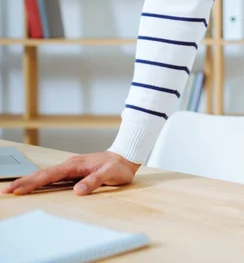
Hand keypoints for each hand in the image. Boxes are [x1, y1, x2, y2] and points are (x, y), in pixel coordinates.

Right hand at [1, 151, 140, 195]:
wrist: (125, 158)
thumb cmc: (118, 166)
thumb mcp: (109, 174)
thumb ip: (94, 181)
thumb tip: (77, 191)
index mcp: (75, 165)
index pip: (49, 175)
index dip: (32, 183)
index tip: (18, 190)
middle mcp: (70, 165)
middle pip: (42, 174)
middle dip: (23, 182)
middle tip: (6, 191)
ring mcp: (71, 168)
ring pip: (46, 175)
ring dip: (29, 182)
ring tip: (14, 189)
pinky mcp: (74, 172)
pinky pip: (53, 177)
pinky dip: (40, 181)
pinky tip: (34, 186)